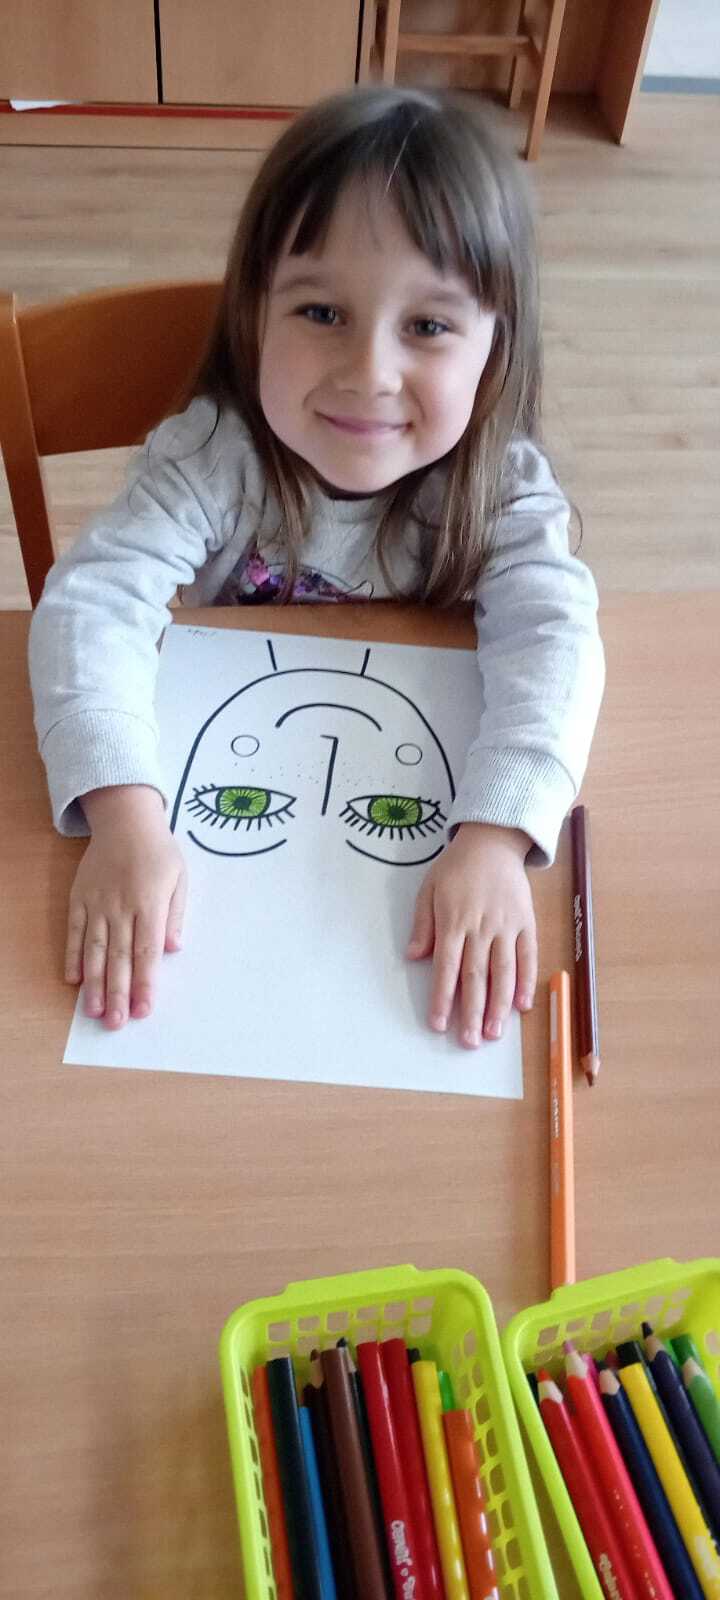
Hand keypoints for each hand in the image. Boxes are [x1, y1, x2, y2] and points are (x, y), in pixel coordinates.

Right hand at [65, 785, 186, 1028]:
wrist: (125, 819)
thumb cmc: (159, 850)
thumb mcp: (180, 877)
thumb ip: (175, 915)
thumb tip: (172, 948)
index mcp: (150, 902)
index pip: (146, 951)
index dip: (145, 983)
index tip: (143, 1010)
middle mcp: (121, 906)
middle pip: (119, 957)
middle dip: (117, 993)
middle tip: (115, 1023)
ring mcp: (97, 903)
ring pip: (94, 949)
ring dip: (93, 983)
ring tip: (92, 1011)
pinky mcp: (79, 898)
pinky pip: (74, 931)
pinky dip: (73, 955)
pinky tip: (73, 980)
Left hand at [407, 822, 536, 1048]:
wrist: (492, 841)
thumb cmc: (456, 867)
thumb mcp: (429, 889)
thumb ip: (422, 925)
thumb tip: (414, 957)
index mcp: (454, 921)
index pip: (446, 967)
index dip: (442, 998)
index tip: (438, 1024)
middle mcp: (481, 927)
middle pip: (476, 976)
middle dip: (472, 1012)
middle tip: (470, 1041)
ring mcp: (507, 925)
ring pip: (504, 971)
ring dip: (500, 1005)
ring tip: (496, 1033)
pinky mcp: (526, 922)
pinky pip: (528, 956)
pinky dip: (527, 981)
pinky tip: (522, 1005)